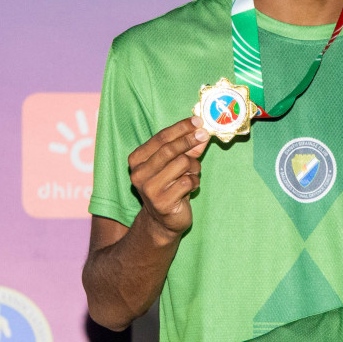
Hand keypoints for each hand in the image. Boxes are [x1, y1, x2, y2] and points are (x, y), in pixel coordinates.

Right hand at [128, 117, 207, 238]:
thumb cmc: (170, 186)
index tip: (198, 121)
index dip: (181, 128)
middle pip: (169, 149)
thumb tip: (202, 131)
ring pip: (182, 164)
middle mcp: (139, 173)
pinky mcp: (162, 202)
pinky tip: (190, 189)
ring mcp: (149, 188)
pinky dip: (194, 182)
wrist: (163, 220)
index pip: (160, 138)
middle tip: (205, 135)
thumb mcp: (177, 164)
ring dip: (194, 168)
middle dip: (190, 140)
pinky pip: (187, 182)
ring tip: (192, 175)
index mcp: (137, 159)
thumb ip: (188, 148)